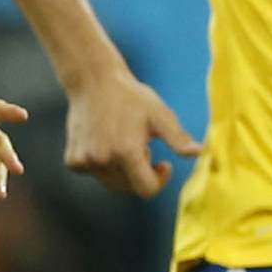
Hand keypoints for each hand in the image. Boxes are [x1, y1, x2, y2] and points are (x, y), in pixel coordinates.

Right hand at [62, 72, 199, 198]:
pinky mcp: (73, 161)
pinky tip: (103, 140)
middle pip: (129, 187)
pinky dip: (102, 164)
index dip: (159, 180)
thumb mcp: (159, 115)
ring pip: (111, 182)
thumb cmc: (131, 97)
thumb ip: (178, 138)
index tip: (162, 163)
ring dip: (121, 169)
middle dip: (139, 171)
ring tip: (121, 139)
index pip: (146, 190)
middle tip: (140, 143)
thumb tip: (199, 153)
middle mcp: (103, 160)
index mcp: (126, 152)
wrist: (93, 81)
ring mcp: (84, 162)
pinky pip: (94, 174)